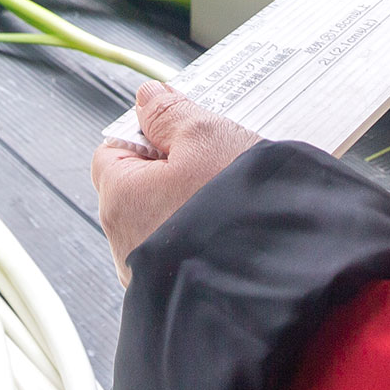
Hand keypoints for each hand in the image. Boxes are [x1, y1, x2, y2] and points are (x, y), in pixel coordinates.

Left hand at [91, 82, 258, 284]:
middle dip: (172, 168)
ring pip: (163, 217)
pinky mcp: (177, 291)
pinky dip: (202, 232)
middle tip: (212, 159)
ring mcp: (149, 272)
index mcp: (120, 199)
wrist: (276, 280)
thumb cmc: (236, 209)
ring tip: (229, 194)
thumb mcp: (205, 137)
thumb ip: (170, 113)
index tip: (181, 130)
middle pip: (138, 185)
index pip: (113, 149)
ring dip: (190, 201)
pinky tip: (233, 224)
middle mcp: (125, 241)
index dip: (148, 134)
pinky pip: (183, 247)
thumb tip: (147, 98)